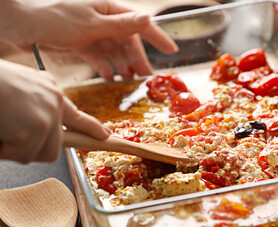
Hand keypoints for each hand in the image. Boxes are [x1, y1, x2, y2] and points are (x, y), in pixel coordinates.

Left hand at [0, 0, 177, 80]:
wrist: (22, 24)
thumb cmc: (55, 18)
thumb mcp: (91, 23)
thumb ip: (120, 25)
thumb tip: (146, 20)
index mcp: (109, 10)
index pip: (140, 23)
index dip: (158, 37)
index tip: (172, 51)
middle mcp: (103, 20)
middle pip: (127, 42)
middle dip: (137, 60)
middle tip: (146, 79)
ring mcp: (92, 33)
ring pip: (114, 52)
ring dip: (122, 66)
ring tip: (129, 82)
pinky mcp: (81, 44)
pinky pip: (99, 58)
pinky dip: (105, 68)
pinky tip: (109, 79)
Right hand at [0, 60, 110, 163]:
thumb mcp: (21, 88)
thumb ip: (36, 106)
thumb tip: (42, 128)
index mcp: (50, 91)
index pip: (77, 116)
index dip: (93, 129)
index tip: (107, 136)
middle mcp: (54, 102)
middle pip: (54, 145)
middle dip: (31, 148)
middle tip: (11, 135)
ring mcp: (48, 115)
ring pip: (38, 153)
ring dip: (15, 149)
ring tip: (3, 127)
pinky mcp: (36, 128)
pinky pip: (21, 154)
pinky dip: (4, 149)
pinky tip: (0, 130)